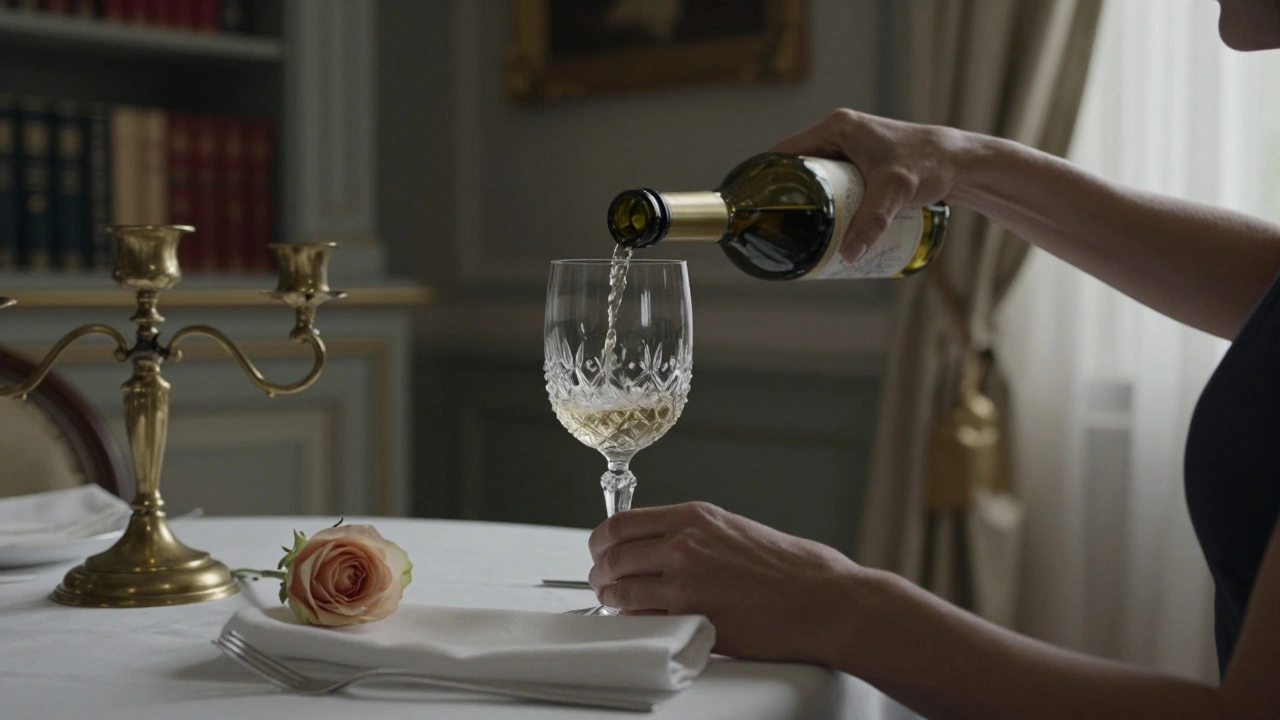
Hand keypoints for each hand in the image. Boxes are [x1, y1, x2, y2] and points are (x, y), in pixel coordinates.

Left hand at [588, 501, 862, 663]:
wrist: (824, 600)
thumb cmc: (795, 568)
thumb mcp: (736, 530)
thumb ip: (694, 535)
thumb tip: (662, 547)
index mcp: (694, 517)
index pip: (621, 523)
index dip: (602, 542)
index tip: (601, 552)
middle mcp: (683, 543)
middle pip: (612, 555)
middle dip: (600, 572)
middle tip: (602, 582)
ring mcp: (685, 581)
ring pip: (620, 590)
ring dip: (611, 600)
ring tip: (615, 606)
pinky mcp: (692, 617)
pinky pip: (644, 620)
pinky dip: (634, 623)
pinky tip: (640, 624)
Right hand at [771, 109, 970, 261]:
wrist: (962, 162)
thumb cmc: (929, 165)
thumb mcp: (894, 192)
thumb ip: (871, 221)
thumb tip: (848, 257)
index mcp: (837, 127)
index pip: (785, 152)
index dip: (767, 178)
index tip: (756, 207)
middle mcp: (840, 132)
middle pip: (798, 168)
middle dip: (788, 197)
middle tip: (781, 228)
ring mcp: (852, 146)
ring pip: (817, 176)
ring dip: (807, 201)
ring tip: (797, 231)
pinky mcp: (863, 161)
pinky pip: (833, 180)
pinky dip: (825, 199)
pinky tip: (822, 222)